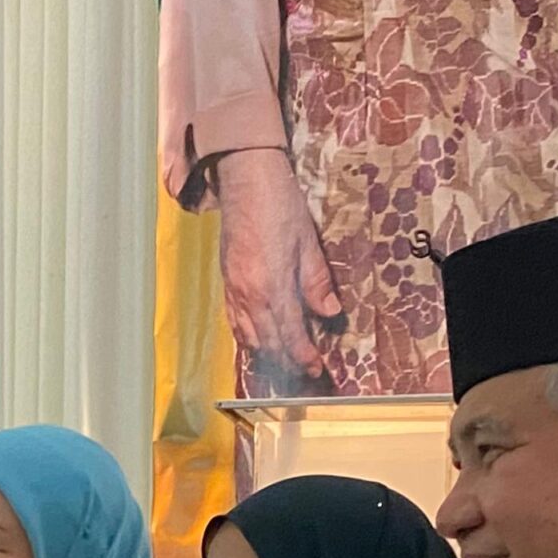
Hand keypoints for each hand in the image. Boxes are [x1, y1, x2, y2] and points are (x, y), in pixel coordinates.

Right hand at [214, 148, 341, 385]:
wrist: (245, 181)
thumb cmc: (280, 206)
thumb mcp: (308, 243)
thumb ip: (317, 283)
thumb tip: (330, 313)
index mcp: (273, 288)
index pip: (290, 336)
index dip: (304, 356)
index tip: (316, 369)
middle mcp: (250, 297)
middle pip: (269, 344)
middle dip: (287, 364)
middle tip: (304, 375)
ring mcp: (235, 292)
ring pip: (250, 338)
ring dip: (267, 356)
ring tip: (284, 365)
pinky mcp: (227, 285)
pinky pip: (236, 323)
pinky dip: (249, 339)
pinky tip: (259, 343)